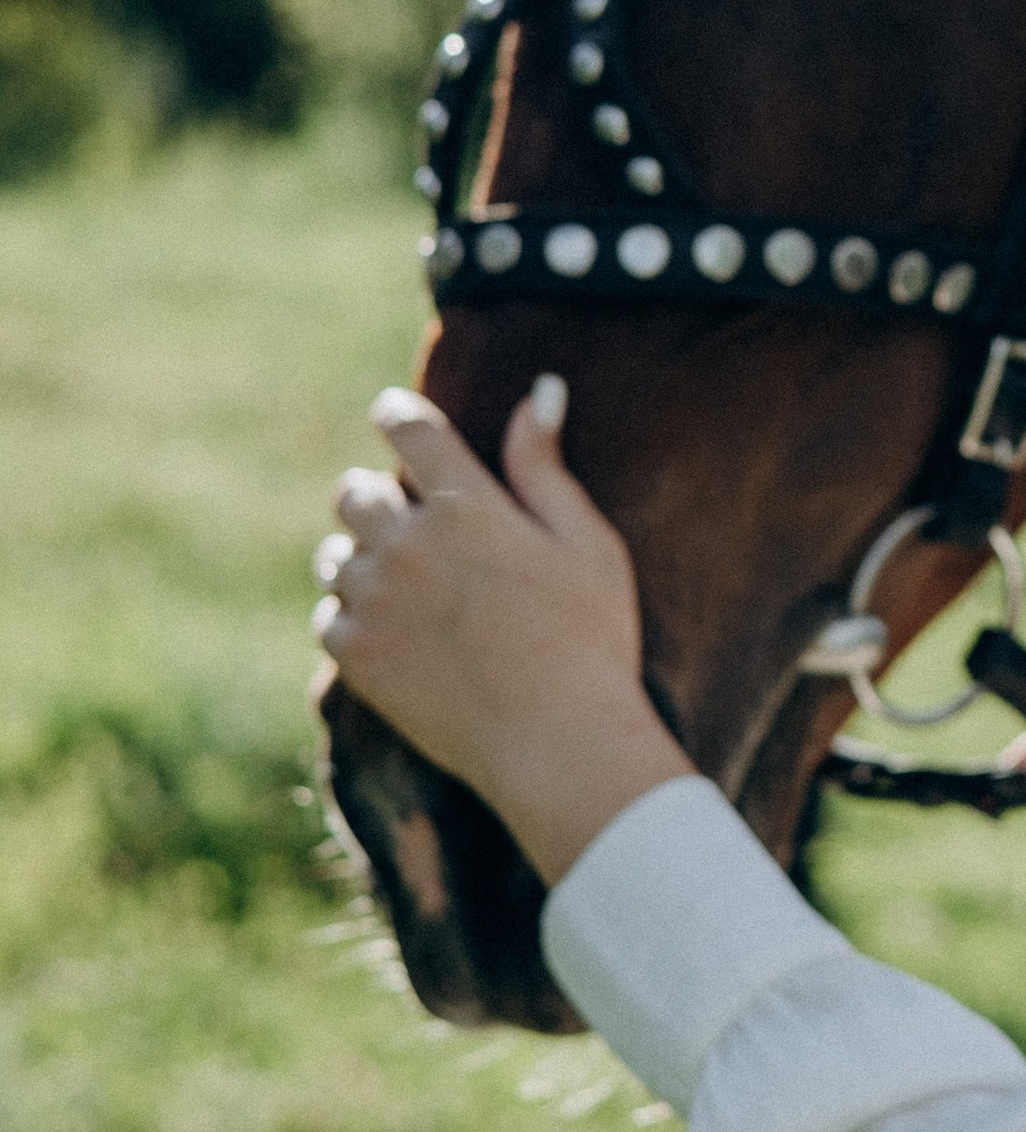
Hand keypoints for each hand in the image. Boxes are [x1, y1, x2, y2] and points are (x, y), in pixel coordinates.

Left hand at [314, 378, 692, 884]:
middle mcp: (406, 543)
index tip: (393, 415)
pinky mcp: (356, 655)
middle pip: (354, 492)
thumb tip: (540, 388)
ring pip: (336, 556)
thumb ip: (545, 466)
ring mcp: (374, 601)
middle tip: (407, 518)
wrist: (559, 743)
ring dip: (362, 559)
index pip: (408, 428)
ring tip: (406, 586)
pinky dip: (352, 616)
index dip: (395, 413)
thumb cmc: (590, 638)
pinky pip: (328, 616)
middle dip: (376, 495)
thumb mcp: (587, 542)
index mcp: (465, 504)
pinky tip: (395, 633)